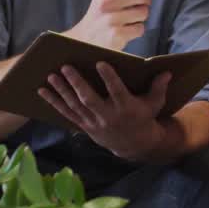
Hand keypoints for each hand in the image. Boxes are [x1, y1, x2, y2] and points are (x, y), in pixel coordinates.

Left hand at [38, 62, 170, 161]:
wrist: (135, 145)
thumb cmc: (144, 117)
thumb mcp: (155, 104)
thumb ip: (158, 87)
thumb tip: (166, 71)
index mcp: (126, 108)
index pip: (117, 91)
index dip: (109, 78)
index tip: (100, 62)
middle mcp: (108, 116)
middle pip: (90, 99)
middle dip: (77, 83)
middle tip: (66, 67)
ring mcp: (94, 122)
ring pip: (75, 106)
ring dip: (61, 91)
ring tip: (50, 76)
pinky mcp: (85, 126)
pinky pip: (67, 114)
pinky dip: (54, 102)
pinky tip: (42, 90)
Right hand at [63, 0, 156, 50]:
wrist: (84, 38)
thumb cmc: (100, 15)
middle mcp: (107, 0)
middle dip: (146, 1)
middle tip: (138, 5)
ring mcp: (111, 18)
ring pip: (144, 12)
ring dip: (141, 17)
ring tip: (128, 18)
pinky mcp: (116, 34)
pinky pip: (140, 28)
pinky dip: (136, 30)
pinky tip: (126, 29)